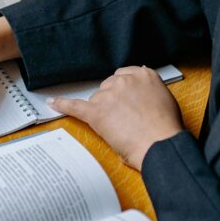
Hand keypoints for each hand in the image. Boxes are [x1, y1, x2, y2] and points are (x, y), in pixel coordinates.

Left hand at [48, 66, 183, 170]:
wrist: (160, 145)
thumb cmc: (166, 128)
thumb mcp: (164, 98)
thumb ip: (149, 88)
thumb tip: (140, 84)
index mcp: (144, 75)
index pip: (123, 76)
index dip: (121, 90)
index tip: (122, 98)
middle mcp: (125, 80)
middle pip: (108, 87)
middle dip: (112, 102)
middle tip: (124, 119)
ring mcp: (109, 95)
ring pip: (97, 99)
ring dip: (103, 111)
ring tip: (120, 129)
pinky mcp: (96, 111)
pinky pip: (75, 105)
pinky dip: (62, 104)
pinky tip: (53, 103)